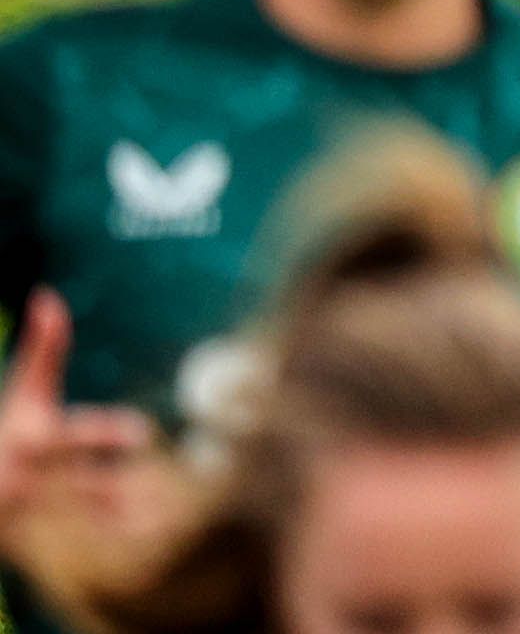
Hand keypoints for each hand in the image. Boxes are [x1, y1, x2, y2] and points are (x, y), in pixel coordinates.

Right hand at [0, 293, 168, 571]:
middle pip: (88, 486)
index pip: (72, 438)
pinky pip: (91, 552)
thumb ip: (41, 350)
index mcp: (34, 442)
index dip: (106, 435)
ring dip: (131, 523)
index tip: (141, 432)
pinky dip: (122, 551)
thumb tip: (48, 295)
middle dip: (123, 488)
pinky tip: (161, 546)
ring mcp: (40, 519)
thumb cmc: (7, 434)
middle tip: (170, 490)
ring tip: (174, 519)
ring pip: (94, 524)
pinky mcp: (47, 547)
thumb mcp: (21, 395)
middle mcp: (35, 483)